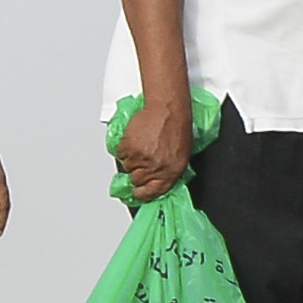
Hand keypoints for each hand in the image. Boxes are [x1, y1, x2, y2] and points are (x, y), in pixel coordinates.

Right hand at [110, 88, 192, 203]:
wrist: (168, 109)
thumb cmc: (178, 128)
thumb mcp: (181, 155)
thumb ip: (168, 171)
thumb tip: (157, 180)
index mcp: (171, 172)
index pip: (152, 193)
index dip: (143, 193)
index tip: (138, 192)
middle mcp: (155, 167)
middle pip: (137, 180)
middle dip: (138, 172)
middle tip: (142, 159)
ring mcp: (141, 158)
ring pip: (127, 166)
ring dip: (132, 157)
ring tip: (143, 144)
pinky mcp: (128, 147)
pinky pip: (121, 153)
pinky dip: (126, 147)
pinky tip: (137, 138)